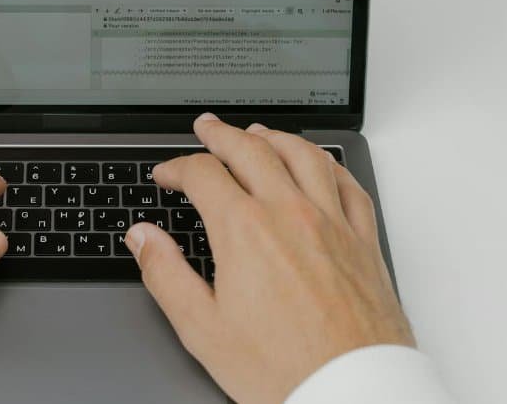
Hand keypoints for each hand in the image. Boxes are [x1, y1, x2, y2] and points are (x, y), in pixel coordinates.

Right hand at [124, 113, 414, 403]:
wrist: (351, 392)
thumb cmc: (283, 368)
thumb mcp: (203, 329)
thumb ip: (166, 274)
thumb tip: (143, 239)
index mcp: (245, 230)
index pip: (203, 174)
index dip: (177, 167)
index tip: (167, 175)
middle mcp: (290, 213)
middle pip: (251, 149)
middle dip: (221, 134)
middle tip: (206, 128)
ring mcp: (332, 222)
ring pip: (303, 154)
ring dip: (274, 136)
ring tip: (257, 132)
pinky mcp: (363, 240)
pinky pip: (347, 183)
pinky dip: (328, 162)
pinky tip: (319, 164)